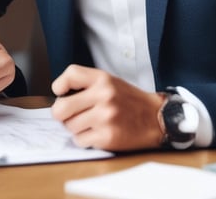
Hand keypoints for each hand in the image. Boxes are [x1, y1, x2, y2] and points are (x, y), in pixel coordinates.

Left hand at [50, 65, 165, 150]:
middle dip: (61, 114)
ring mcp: (106, 117)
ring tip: (89, 124)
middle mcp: (104, 96)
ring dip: (75, 128)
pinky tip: (96, 133)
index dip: (60, 86)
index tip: (62, 93)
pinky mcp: (108, 137)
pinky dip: (84, 139)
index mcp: (103, 79)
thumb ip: (85, 84)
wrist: (156, 118)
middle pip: (61, 108)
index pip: (70, 74)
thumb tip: (58, 96)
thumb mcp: (109, 82)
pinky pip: (80, 141)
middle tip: (68, 115)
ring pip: (69, 127)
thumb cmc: (128, 100)